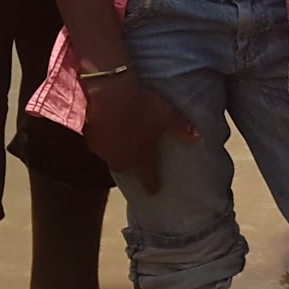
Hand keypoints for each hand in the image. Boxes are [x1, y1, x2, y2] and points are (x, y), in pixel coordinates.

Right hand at [82, 75, 198, 191]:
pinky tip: (109, 131)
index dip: (152, 185)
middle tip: (136, 164)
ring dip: (117, 152)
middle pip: (126, 168)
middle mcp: (121, 158)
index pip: (148, 176)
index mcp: (141, 156)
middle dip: (131, 169)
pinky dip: (106, 139)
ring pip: (111, 157)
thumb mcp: (167, 115)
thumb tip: (197, 137)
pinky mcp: (90, 138)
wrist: (108, 95)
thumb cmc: (142, 107)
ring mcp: (103, 149)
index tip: (154, 192)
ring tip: (122, 144)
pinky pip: (99, 144)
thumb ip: (181, 127)